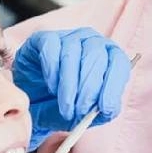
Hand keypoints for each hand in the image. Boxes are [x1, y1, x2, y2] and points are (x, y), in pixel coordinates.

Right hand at [12, 29, 131, 149]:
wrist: (32, 104)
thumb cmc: (63, 105)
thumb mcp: (84, 115)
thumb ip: (99, 112)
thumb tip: (109, 109)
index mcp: (109, 57)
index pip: (119, 63)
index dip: (113, 86)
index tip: (106, 108)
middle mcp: (92, 42)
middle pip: (96, 56)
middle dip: (89, 87)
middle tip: (81, 110)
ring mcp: (68, 37)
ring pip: (72, 53)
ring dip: (69, 85)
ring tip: (65, 107)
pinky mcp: (44, 38)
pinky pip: (51, 48)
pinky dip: (52, 70)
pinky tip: (51, 87)